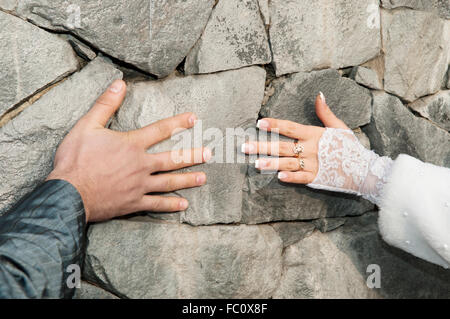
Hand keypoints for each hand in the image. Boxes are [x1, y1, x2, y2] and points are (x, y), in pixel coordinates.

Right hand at [47, 80, 209, 221]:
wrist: (69, 192)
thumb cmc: (76, 159)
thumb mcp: (87, 126)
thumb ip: (105, 105)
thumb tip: (119, 83)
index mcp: (132, 145)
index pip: (160, 130)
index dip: (179, 122)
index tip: (194, 118)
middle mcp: (141, 165)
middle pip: (172, 159)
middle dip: (192, 155)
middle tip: (209, 154)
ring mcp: (139, 185)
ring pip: (169, 182)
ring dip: (187, 180)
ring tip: (203, 178)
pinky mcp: (134, 202)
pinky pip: (156, 204)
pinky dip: (171, 204)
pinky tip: (184, 204)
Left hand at [242, 92, 348, 183]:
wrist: (364, 169)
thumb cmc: (350, 147)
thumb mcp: (339, 127)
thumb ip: (325, 113)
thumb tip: (319, 95)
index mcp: (314, 135)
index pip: (290, 128)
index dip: (275, 125)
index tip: (260, 123)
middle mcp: (310, 149)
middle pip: (283, 147)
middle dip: (263, 146)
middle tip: (245, 147)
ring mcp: (313, 165)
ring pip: (288, 163)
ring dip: (272, 163)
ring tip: (256, 164)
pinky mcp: (316, 178)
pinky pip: (301, 178)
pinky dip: (291, 177)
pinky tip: (278, 177)